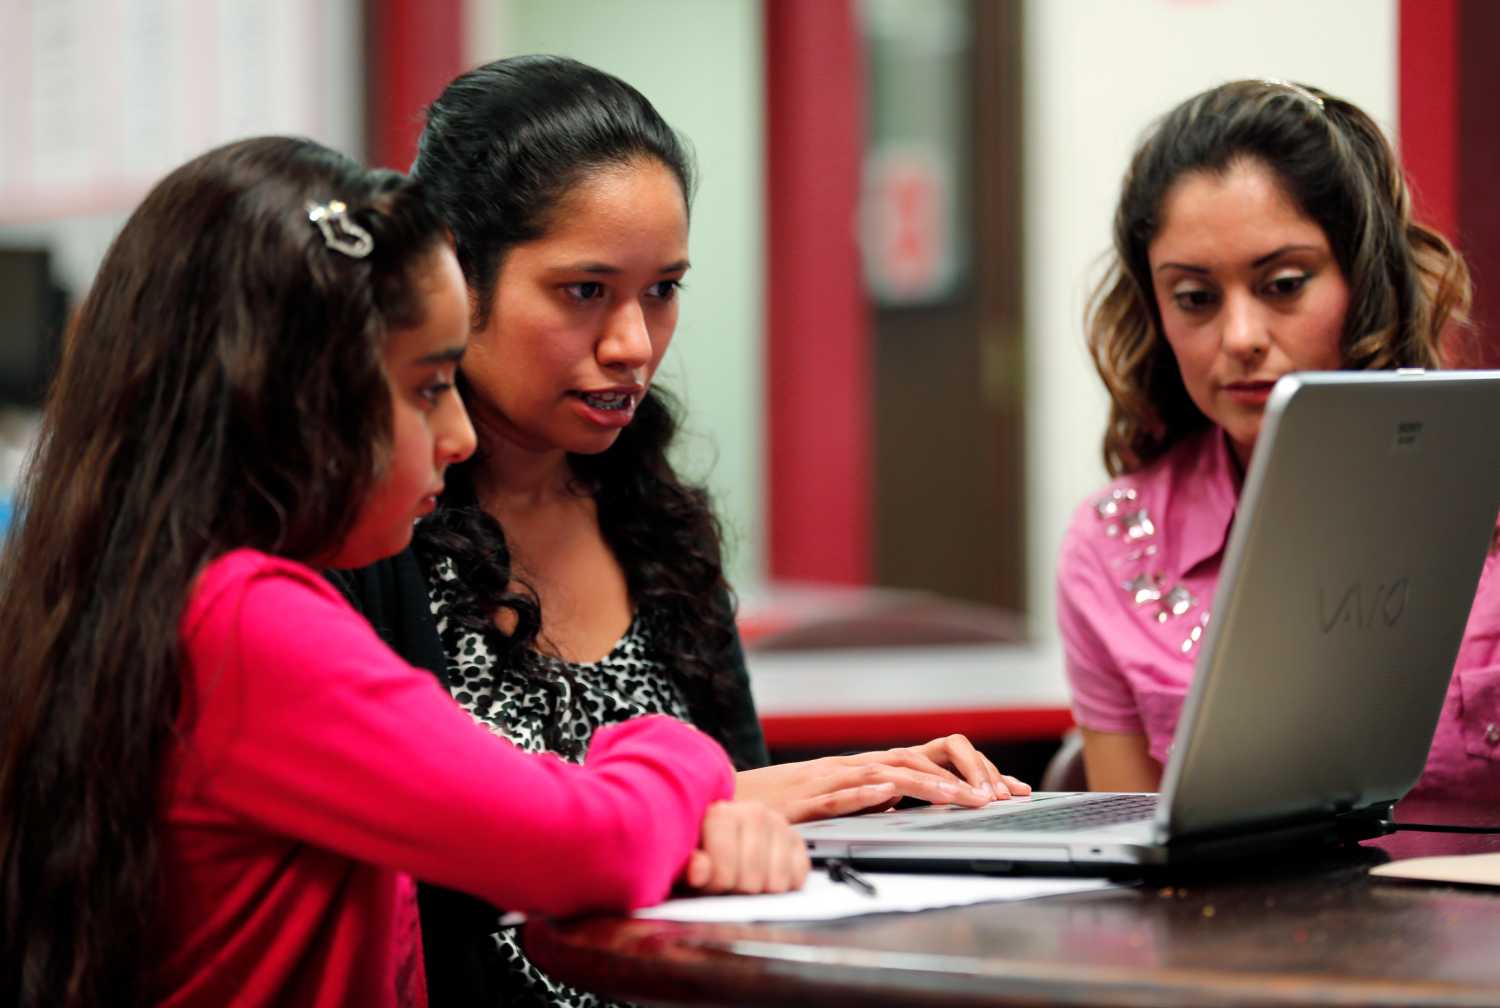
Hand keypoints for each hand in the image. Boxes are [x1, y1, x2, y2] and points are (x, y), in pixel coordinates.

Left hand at [681, 800, 809, 893]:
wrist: (718, 835)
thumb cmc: (700, 849)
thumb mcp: (684, 859)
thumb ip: (689, 866)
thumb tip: (699, 868)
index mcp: (722, 813)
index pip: (724, 869)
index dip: (715, 886)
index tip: (707, 884)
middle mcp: (755, 813)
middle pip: (752, 880)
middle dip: (737, 890)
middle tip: (726, 884)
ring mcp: (779, 825)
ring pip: (776, 882)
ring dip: (760, 891)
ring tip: (743, 880)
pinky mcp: (797, 840)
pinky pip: (798, 877)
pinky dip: (783, 885)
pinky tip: (765, 878)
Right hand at [734, 735, 1032, 823]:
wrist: (730, 800)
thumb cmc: (786, 803)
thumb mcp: (841, 800)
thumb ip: (871, 797)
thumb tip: (901, 802)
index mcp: (867, 767)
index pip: (929, 759)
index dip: (969, 771)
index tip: (1006, 792)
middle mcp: (855, 765)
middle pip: (918, 759)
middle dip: (961, 776)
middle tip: (997, 798)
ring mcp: (832, 778)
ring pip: (888, 772)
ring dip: (929, 785)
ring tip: (964, 800)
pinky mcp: (807, 797)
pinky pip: (842, 793)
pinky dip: (868, 792)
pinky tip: (891, 795)